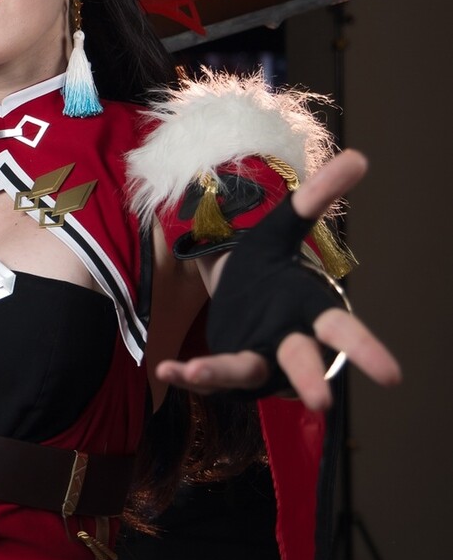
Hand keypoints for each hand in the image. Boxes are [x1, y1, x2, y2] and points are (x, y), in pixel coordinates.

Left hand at [155, 149, 401, 411]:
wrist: (241, 291)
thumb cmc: (272, 266)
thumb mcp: (285, 228)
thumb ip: (318, 196)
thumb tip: (359, 157)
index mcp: (308, 310)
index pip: (343, 331)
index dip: (367, 352)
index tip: (392, 378)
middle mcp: (287, 340)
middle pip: (303, 361)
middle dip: (311, 379)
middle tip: (322, 402)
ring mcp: (258, 358)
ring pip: (246, 370)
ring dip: (221, 373)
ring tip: (193, 371)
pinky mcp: (227, 366)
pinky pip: (210, 374)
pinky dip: (189, 374)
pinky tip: (167, 369)